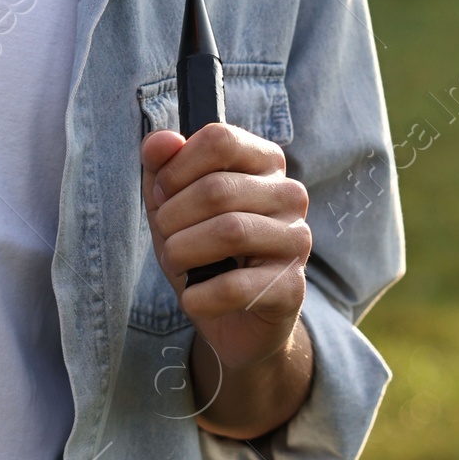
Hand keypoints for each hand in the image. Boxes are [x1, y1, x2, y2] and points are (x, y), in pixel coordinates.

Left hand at [140, 123, 313, 437]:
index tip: (162, 194)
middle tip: (166, 239)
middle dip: (173, 217)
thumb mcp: (172, 205)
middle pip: (217, 189)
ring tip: (176, 263)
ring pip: (230, 232)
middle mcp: (290, 195)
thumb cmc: (203, 251)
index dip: (177, 168)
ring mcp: (296, 240)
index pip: (220, 140)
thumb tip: (161, 140)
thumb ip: (161, 167)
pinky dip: (200, 296)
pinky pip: (236, 285)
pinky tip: (192, 299)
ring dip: (183, 251)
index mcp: (264, 163)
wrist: (232, 319)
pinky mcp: (292, 287)